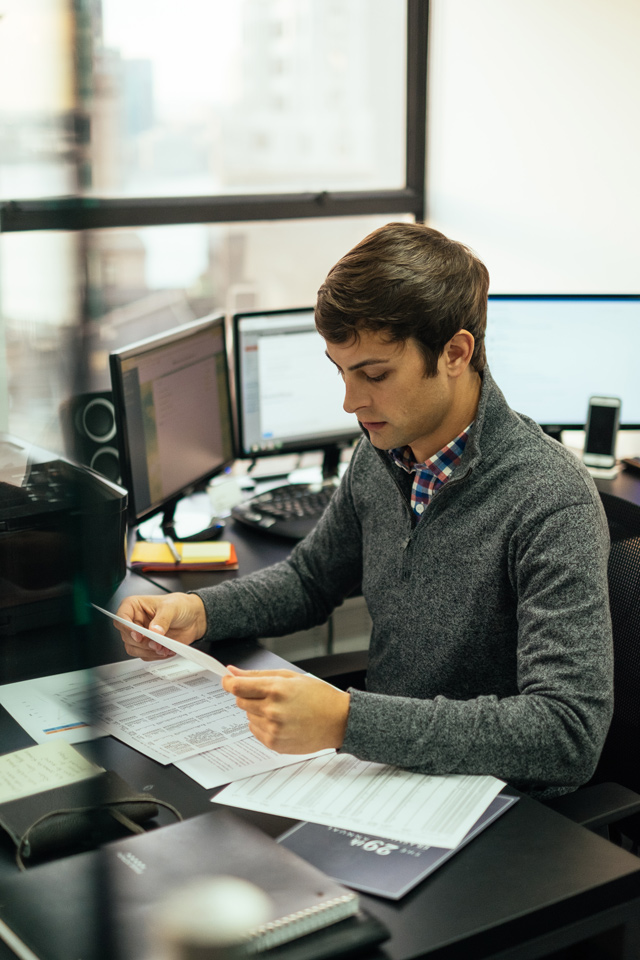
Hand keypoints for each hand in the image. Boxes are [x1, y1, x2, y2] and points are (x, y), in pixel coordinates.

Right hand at [114, 593, 206, 660]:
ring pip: (133, 649)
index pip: (121, 618)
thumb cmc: (180, 605)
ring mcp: (140, 635)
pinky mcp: (148, 646)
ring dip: (148, 651)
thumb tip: (154, 631)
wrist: (194, 617)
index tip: (139, 636)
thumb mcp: (172, 607)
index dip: (127, 628)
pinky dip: (156, 656)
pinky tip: (167, 650)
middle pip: (127, 637)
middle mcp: (134, 621)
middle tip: (157, 643)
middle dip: (142, 643)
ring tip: (163, 648)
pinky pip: (145, 655)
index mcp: (134, 606)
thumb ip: (162, 619)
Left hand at [221, 667, 349, 753]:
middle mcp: (272, 710)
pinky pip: (255, 731)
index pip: (237, 686)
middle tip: (268, 694)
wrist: (338, 721)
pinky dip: (263, 725)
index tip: (227, 680)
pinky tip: (281, 721)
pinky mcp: (275, 743)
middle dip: (249, 695)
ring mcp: (273, 729)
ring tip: (280, 709)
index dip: (228, 682)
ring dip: (257, 711)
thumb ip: (257, 675)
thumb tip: (232, 672)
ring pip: (248, 716)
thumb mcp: (289, 677)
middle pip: (240, 701)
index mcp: (276, 689)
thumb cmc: (318, 696)